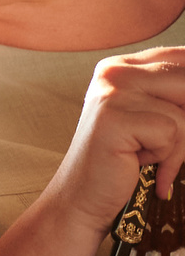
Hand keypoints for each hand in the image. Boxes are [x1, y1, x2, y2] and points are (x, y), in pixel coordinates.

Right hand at [38, 47, 184, 228]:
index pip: (182, 59)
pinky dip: (165, 157)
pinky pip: (170, 133)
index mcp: (123, 66)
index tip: (183, 119)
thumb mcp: (152, 117)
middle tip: (166, 143)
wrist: (82, 196)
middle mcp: (114, 72)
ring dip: (177, 145)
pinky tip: (138, 161)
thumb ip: (177, 98)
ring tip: (147, 155)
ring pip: (183, 114)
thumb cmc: (121, 160)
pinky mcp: (114, 119)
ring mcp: (111, 93)